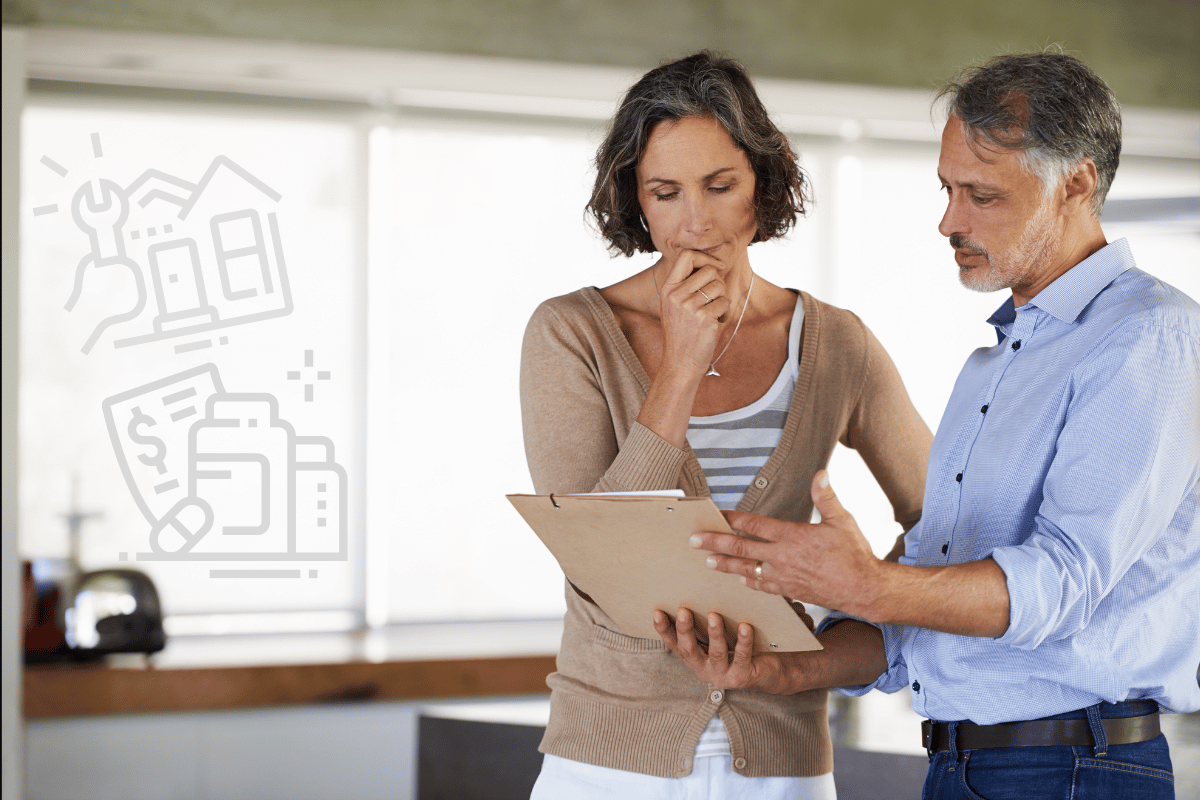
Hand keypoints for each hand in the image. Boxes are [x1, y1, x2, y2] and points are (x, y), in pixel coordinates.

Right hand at [653, 608, 807, 693]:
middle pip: (689, 649)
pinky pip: (742, 656)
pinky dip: (744, 641)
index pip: (673, 642)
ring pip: (716, 653)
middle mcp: (703, 668)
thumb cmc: (739, 644)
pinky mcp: (741, 677)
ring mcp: (721, 674)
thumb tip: (698, 585)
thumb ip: (706, 620)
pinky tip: (746, 627)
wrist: (769, 670)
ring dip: (715, 634)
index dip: (663, 628)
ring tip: (715, 616)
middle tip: (683, 611)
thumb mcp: (720, 634)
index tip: (657, 611)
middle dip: (685, 629)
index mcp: (694, 656)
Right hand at [655, 249, 731, 377]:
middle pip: (709, 270)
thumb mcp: (674, 305)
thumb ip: (686, 284)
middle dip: (718, 282)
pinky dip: (724, 312)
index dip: (705, 257)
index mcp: (668, 288)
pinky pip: (725, 302)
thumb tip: (711, 264)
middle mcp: (676, 295)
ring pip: (719, 286)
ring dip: (722, 299)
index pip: (686, 255)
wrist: (680, 363)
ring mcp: (689, 306)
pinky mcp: (704, 318)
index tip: (715, 268)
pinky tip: (715, 322)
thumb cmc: (681, 333)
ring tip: (712, 313)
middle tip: (714, 299)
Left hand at [693, 470, 885, 619]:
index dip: (733, 519)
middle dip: (715, 543)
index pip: (754, 525)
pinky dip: (748, 581)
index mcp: (793, 536)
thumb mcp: (843, 520)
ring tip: (707, 561)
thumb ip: (827, 497)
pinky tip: (739, 579)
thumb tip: (821, 473)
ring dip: (725, 565)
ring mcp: (784, 576)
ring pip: (746, 569)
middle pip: (741, 548)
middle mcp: (783, 557)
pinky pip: (762, 585)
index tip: (716, 514)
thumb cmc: (854, 554)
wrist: (864, 589)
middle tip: (694, 540)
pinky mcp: (789, 591)